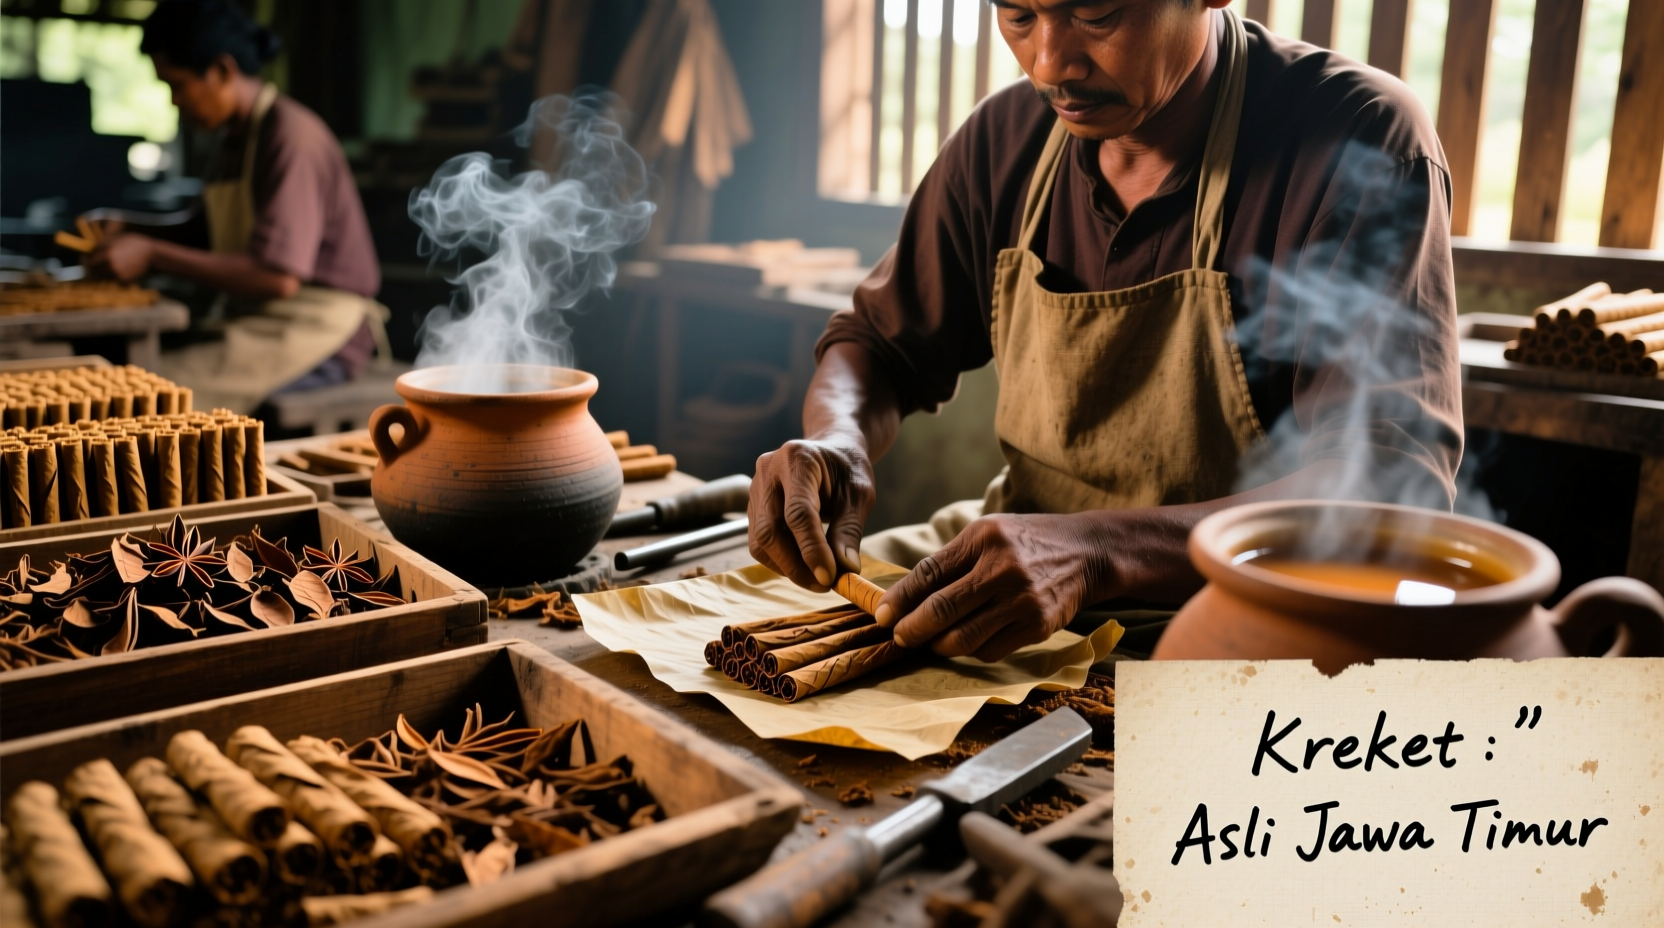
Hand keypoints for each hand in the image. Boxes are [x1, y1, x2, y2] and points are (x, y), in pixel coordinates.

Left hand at [86, 232, 153, 280]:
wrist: (153, 255)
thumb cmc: (135, 243)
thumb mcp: (118, 238)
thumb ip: (103, 243)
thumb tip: (91, 248)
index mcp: (107, 251)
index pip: (89, 259)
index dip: (85, 259)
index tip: (85, 260)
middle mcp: (110, 263)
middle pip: (93, 269)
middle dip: (91, 268)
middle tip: (90, 268)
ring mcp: (117, 272)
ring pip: (101, 277)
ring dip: (100, 274)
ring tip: (101, 272)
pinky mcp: (124, 280)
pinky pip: (112, 280)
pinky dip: (111, 278)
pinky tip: (115, 274)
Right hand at [749, 436, 876, 592]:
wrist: (830, 449)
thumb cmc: (847, 469)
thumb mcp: (859, 494)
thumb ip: (849, 530)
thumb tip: (845, 570)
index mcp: (798, 459)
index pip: (798, 512)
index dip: (811, 549)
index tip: (829, 577)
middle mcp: (768, 471)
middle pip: (770, 529)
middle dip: (795, 565)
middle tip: (823, 585)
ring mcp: (755, 488)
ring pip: (760, 540)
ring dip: (787, 567)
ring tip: (817, 579)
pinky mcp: (752, 506)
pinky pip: (759, 542)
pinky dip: (780, 560)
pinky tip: (803, 566)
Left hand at [874, 512, 1111, 661]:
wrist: (1088, 553)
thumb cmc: (1027, 542)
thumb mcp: (989, 533)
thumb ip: (954, 560)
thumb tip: (908, 596)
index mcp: (983, 539)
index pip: (928, 572)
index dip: (899, 599)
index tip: (881, 616)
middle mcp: (1002, 568)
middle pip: (941, 609)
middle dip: (912, 630)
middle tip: (900, 638)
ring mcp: (1022, 600)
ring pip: (963, 638)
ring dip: (939, 646)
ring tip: (932, 643)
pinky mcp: (1038, 626)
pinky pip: (990, 651)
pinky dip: (972, 651)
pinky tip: (969, 641)